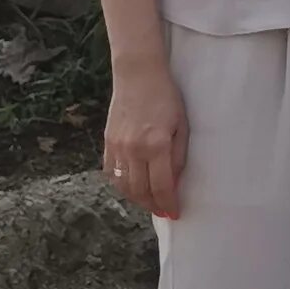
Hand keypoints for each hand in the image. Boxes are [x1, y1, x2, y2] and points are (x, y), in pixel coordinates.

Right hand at [103, 60, 187, 218]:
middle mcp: (134, 150)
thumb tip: (174, 184)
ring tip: (149, 201)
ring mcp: (118, 147)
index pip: (162, 187)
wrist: (138, 74)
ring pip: (124, 186)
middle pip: (141, 192)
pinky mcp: (107, 142)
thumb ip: (178, 158)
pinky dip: (122, 185)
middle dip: (153, 206)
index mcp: (157, 145)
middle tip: (163, 210)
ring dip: (137, 199)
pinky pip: (111, 173)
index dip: (169, 204)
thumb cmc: (166, 97)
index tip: (175, 213)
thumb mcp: (182, 126)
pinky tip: (133, 186)